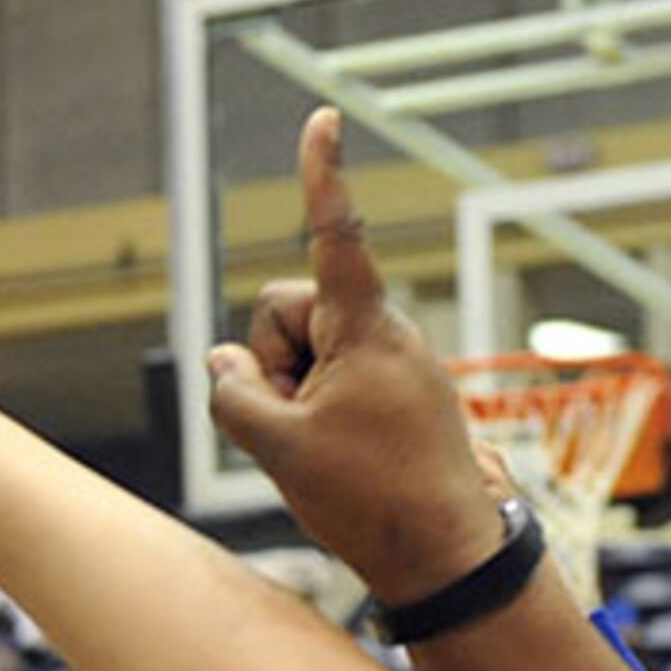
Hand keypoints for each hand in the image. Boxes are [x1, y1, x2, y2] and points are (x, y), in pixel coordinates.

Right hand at [203, 109, 506, 602]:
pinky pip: (331, 381)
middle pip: (287, 310)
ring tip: (322, 449)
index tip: (325, 118)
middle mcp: (385, 332)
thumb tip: (227, 367)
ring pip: (305, 352)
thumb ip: (232, 394)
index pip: (335, 235)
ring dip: (292, 392)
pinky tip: (340, 461)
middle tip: (294, 422)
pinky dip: (315, 412)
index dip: (322, 176)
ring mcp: (393, 363)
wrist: (443, 552)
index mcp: (365, 328)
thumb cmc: (369, 498)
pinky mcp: (397, 392)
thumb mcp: (274, 446)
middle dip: (271, 358)